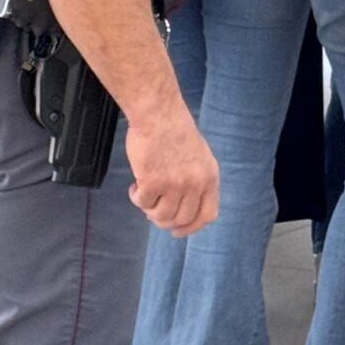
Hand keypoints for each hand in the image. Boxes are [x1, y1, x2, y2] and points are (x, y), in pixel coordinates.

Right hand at [126, 103, 219, 236]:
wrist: (158, 113)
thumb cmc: (174, 131)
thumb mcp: (198, 157)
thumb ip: (196, 181)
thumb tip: (180, 209)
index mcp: (210, 178)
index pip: (207, 215)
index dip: (191, 228)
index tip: (177, 230)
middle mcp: (195, 184)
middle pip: (181, 219)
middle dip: (164, 221)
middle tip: (152, 212)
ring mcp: (175, 184)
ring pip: (161, 216)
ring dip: (148, 210)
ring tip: (143, 195)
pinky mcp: (153, 181)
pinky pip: (142, 203)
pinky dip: (136, 198)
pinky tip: (135, 187)